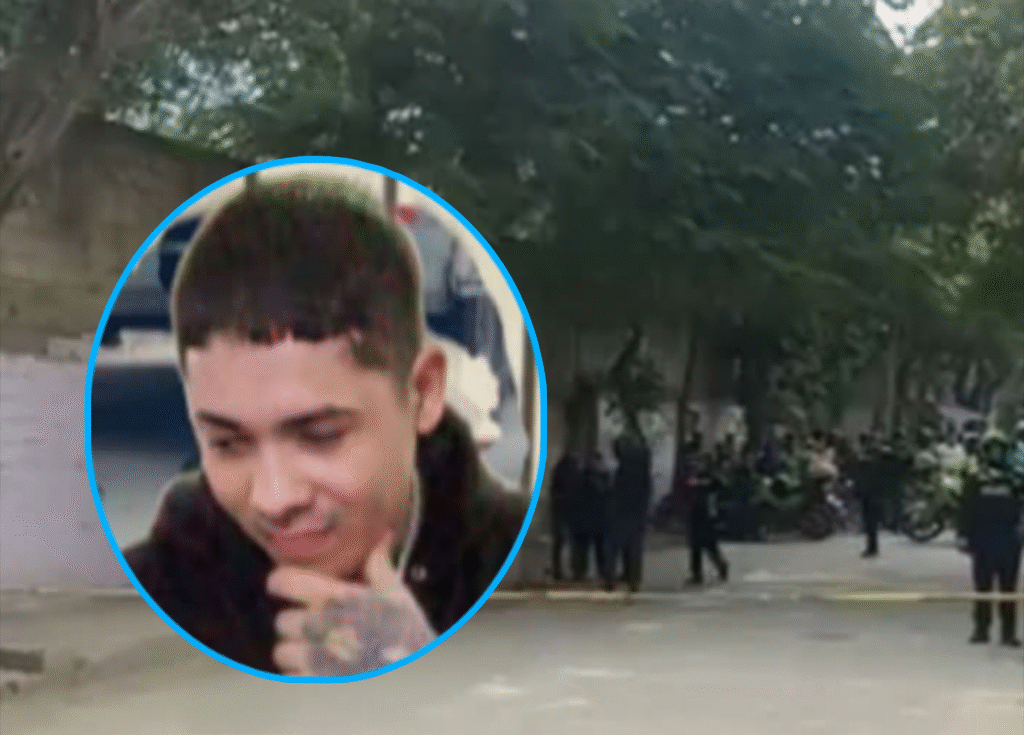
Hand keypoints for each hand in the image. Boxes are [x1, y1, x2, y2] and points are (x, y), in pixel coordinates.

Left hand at [267, 536, 436, 676]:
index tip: (285, 584)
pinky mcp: (315, 687)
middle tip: (313, 627)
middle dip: (297, 624)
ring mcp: (316, 660)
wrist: (416, 678)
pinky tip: (319, 676)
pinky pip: (290, 680)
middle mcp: (323, 625)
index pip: (286, 581)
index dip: (284, 581)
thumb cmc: (409, 638)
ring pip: (283, 653)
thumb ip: (380, 569)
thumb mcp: (400, 598)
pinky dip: (301, 678)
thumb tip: (379, 538)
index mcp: (341, 598)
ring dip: (297, 653)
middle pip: (284, 621)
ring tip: (315, 654)